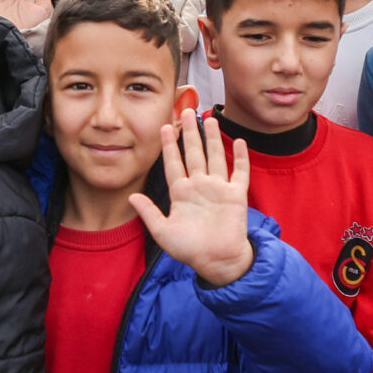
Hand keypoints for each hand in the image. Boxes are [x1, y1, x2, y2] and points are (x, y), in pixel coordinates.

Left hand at [128, 110, 253, 286]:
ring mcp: (218, 189)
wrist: (216, 261)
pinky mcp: (236, 195)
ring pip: (215, 157)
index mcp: (181, 193)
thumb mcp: (163, 232)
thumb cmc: (189, 250)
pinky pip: (239, 172)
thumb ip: (149, 213)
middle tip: (187, 111)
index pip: (174, 163)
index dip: (169, 146)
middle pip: (194, 153)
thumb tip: (132, 196)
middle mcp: (199, 186)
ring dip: (212, 139)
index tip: (165, 127)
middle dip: (190, 133)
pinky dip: (240, 157)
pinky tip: (240, 141)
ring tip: (209, 119)